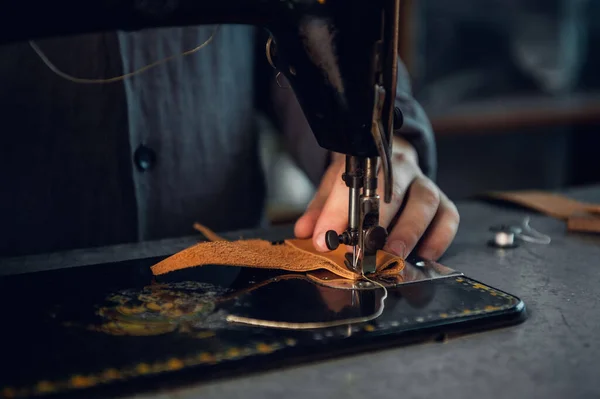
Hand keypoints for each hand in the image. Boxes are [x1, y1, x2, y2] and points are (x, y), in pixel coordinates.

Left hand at [294, 137, 458, 260]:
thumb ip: (320, 209)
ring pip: (425, 201)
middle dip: (377, 221)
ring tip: (394, 255)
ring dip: (409, 231)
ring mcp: (423, 183)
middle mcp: (399, 169)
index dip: (336, 211)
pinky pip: (448, 217)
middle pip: (392, 189)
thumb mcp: (334, 186)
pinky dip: (439, 238)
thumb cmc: (361, 179)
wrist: (391, 158)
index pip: (350, 184)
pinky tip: (424, 256)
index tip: (325, 237)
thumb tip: (305, 232)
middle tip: (364, 249)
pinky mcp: (442, 202)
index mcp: (367, 162)